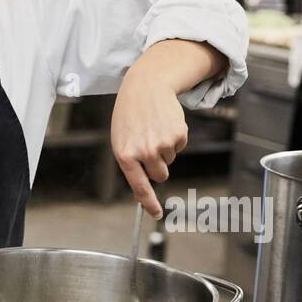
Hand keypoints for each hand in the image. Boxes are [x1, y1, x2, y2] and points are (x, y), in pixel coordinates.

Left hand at [111, 72, 188, 217]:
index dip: (149, 203)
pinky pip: (179, 147)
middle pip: (160, 175)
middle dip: (157, 166)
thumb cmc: (130, 115)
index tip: (156, 214)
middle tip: (149, 144)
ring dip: (164, 149)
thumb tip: (140, 193)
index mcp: (125, 155)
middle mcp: (144, 152)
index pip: (140, 186)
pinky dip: (174, 138)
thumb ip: (130, 165)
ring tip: (153, 128)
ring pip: (169, 160)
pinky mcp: (178, 135)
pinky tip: (163, 122)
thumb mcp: (121, 139)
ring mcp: (162, 144)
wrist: (146, 86)